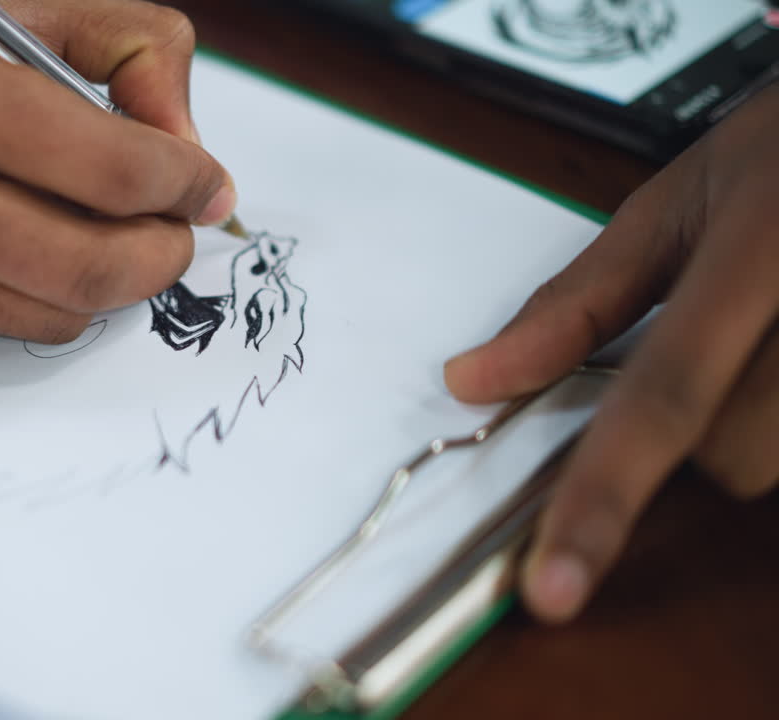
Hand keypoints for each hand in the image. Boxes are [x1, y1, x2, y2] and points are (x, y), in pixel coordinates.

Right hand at [0, 0, 233, 339]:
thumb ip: (119, 48)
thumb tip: (186, 152)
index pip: (111, 171)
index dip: (184, 185)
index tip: (203, 186)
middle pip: (85, 269)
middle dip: (159, 259)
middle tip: (174, 235)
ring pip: (41, 315)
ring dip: (100, 285)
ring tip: (105, 239)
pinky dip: (18, 291)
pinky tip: (4, 242)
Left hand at [444, 84, 778, 621]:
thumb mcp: (672, 205)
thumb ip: (576, 302)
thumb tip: (473, 380)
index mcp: (754, 250)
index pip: (664, 397)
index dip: (603, 499)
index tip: (554, 588)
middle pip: (735, 454)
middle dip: (703, 426)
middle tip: (722, 344)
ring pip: (775, 459)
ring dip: (753, 423)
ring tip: (765, 338)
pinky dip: (778, 414)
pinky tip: (775, 360)